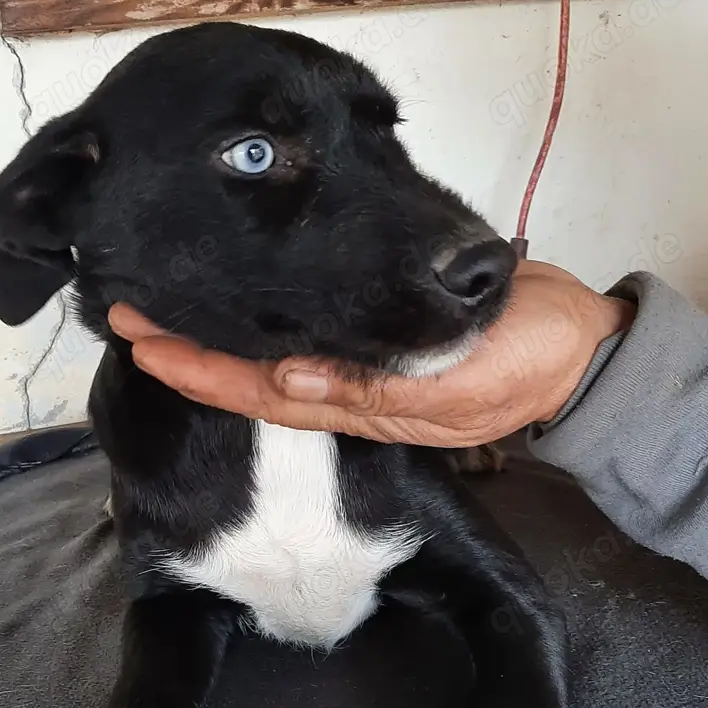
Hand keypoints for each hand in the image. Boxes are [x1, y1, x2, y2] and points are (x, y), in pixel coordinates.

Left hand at [107, 260, 634, 447]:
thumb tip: (293, 379)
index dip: (198, 368)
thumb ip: (377, 388)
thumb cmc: (527, 363)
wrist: (578, 352)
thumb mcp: (460, 382)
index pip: (259, 389)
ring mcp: (362, 367)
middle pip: (253, 372)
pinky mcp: (381, 335)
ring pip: (275, 352)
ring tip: (168, 300)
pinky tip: (244, 301)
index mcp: (361, 406)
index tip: (142, 340)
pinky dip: (269, 321)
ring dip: (221, 332)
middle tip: (129, 311)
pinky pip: (312, 333)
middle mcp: (347, 390)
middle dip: (190, 348)